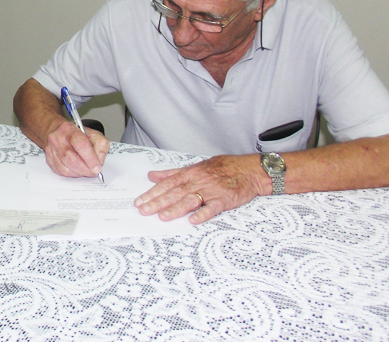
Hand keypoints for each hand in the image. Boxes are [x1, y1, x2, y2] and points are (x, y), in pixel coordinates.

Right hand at [43, 119, 109, 178]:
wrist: (57, 131)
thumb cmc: (76, 133)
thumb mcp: (93, 133)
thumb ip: (101, 145)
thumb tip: (100, 160)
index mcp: (68, 129)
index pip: (80, 145)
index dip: (91, 159)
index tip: (97, 167)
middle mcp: (57, 139)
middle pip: (71, 159)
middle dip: (85, 169)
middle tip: (93, 172)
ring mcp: (51, 150)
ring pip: (65, 169)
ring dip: (79, 173)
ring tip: (86, 170)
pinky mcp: (49, 160)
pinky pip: (61, 172)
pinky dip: (72, 174)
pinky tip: (77, 170)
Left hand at [134, 154, 265, 223]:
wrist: (248, 170)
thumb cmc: (222, 168)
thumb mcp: (195, 167)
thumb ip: (172, 173)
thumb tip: (152, 176)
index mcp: (190, 174)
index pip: (167, 184)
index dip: (152, 192)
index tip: (140, 201)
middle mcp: (198, 181)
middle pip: (175, 193)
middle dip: (158, 202)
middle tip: (144, 211)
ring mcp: (211, 191)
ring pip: (190, 200)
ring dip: (176, 209)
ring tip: (162, 217)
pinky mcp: (224, 199)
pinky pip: (212, 208)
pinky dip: (203, 214)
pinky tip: (193, 220)